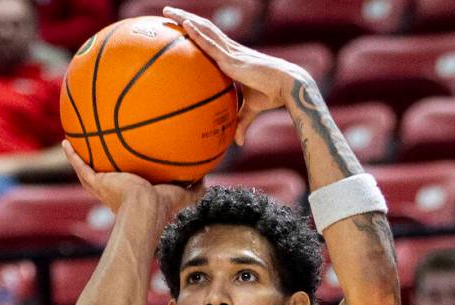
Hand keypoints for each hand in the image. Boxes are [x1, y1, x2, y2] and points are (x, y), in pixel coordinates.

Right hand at [62, 140, 202, 221]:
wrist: (146, 209)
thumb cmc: (164, 206)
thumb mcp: (185, 194)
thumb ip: (196, 186)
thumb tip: (207, 177)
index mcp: (134, 193)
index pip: (130, 182)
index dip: (128, 174)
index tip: (127, 165)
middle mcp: (117, 190)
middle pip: (107, 175)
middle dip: (103, 165)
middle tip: (97, 152)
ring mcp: (105, 187)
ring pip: (89, 170)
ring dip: (82, 157)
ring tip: (73, 143)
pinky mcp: (98, 183)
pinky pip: (82, 167)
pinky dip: (73, 156)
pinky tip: (66, 143)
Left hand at [163, 7, 308, 144]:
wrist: (286, 87)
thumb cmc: (273, 95)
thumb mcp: (252, 110)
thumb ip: (241, 122)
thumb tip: (238, 142)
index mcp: (232, 58)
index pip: (211, 40)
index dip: (197, 31)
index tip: (181, 26)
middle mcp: (229, 50)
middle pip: (204, 29)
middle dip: (185, 18)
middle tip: (167, 12)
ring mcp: (230, 52)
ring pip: (204, 30)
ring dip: (185, 18)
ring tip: (168, 10)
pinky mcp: (231, 58)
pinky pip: (210, 43)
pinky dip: (197, 33)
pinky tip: (184, 23)